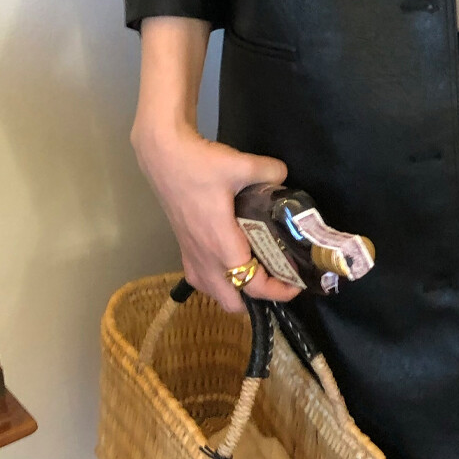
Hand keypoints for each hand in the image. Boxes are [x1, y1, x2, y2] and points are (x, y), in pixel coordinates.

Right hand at [131, 120, 304, 312]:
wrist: (162, 155)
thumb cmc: (198, 164)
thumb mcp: (240, 165)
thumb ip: (269, 172)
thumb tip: (284, 178)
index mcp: (220, 245)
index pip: (251, 286)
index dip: (278, 291)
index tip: (296, 283)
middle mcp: (204, 258)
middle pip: (232, 302)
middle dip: (258, 299)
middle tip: (278, 279)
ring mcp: (190, 255)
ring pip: (214, 293)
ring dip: (236, 292)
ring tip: (257, 273)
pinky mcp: (184, 247)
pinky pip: (203, 280)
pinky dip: (219, 281)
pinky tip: (232, 261)